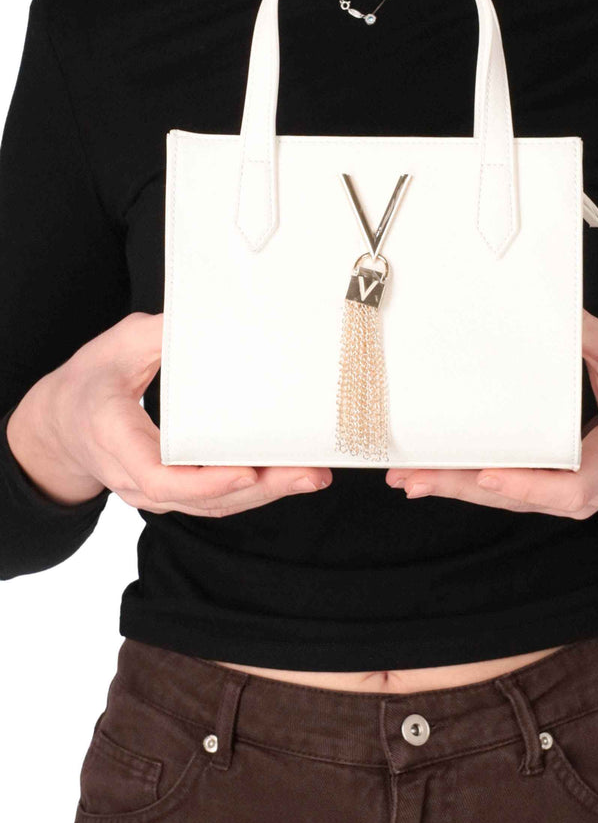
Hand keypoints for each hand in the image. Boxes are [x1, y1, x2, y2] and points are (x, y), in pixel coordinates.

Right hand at [7, 311, 330, 515]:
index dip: (206, 483)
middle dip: (258, 490)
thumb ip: (161, 335)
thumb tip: (210, 316)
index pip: (159, 477)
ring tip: (312, 475)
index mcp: (115, 437)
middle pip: (199, 499)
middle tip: (307, 473)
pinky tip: (289, 476)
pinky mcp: (173, 491)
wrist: (60, 424)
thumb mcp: (118, 346)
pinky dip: (253, 491)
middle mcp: (134, 476)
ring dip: (265, 494)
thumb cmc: (90, 382)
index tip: (246, 472)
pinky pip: (214, 499)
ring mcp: (153, 492)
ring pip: (212, 506)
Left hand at [384, 308, 597, 518]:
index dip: (526, 484)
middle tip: (415, 476)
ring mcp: (562, 494)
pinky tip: (431, 477)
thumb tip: (554, 310)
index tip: (488, 474)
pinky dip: (467, 483)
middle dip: (463, 487)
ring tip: (408, 478)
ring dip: (455, 488)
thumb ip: (593, 339)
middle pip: (517, 496)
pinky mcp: (546, 488)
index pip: (568, 487)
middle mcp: (582, 491)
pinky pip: (505, 489)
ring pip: (504, 497)